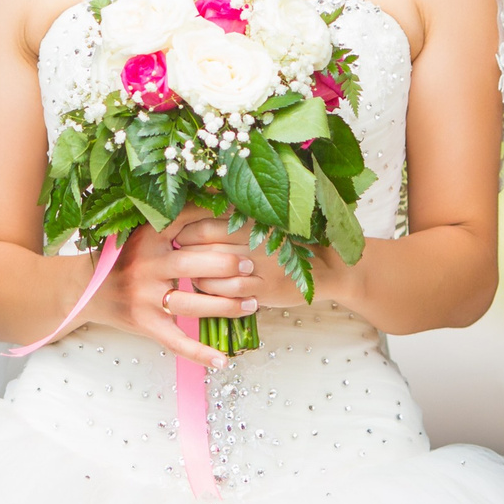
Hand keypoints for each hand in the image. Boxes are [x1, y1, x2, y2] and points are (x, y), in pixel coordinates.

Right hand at [85, 218, 256, 367]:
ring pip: (192, 304)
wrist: (85, 289)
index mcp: (149, 237)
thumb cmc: (126, 257)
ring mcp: (145, 297)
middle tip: (250, 265)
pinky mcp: (145, 323)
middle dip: (226, 265)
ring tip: (252, 304)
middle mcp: (146, 265)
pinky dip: (199, 353)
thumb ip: (176, 220)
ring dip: (226, 306)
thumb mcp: (144, 232)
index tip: (243, 221)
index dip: (216, 220)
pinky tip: (222, 360)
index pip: (186, 221)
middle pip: (193, 265)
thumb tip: (218, 197)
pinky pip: (176, 341)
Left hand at [171, 211, 305, 309]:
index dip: (184, 232)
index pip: (203, 225)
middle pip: (203, 248)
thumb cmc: (288, 243)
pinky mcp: (265, 290)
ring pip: (211, 272)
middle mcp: (253, 241)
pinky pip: (228, 292)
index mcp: (251, 221)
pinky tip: (209, 289)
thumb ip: (235, 218)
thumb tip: (197, 211)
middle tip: (178, 257)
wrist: (327, 267)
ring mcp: (259, 267)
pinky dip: (213, 292)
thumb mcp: (265, 224)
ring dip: (195, 275)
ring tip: (191, 273)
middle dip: (184, 254)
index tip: (176, 235)